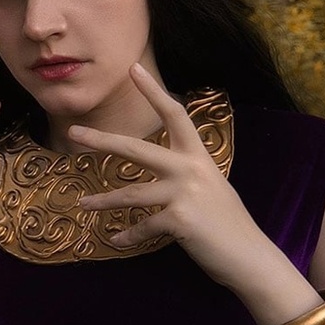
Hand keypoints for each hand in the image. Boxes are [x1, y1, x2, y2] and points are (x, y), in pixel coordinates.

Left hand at [72, 63, 271, 292]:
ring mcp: (184, 193)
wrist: (249, 257)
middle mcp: (190, 169)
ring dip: (103, 201)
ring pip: (131, 193)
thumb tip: (159, 171)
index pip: (174, 114)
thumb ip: (186, 173)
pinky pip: (143, 227)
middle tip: (74, 132)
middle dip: (102, 140)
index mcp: (198, 156)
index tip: (133, 68)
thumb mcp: (210, 186)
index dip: (153, 90)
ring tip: (83, 203)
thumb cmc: (227, 223)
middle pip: (136, 149)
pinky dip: (128, 235)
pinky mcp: (180, 220)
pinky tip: (116, 240)